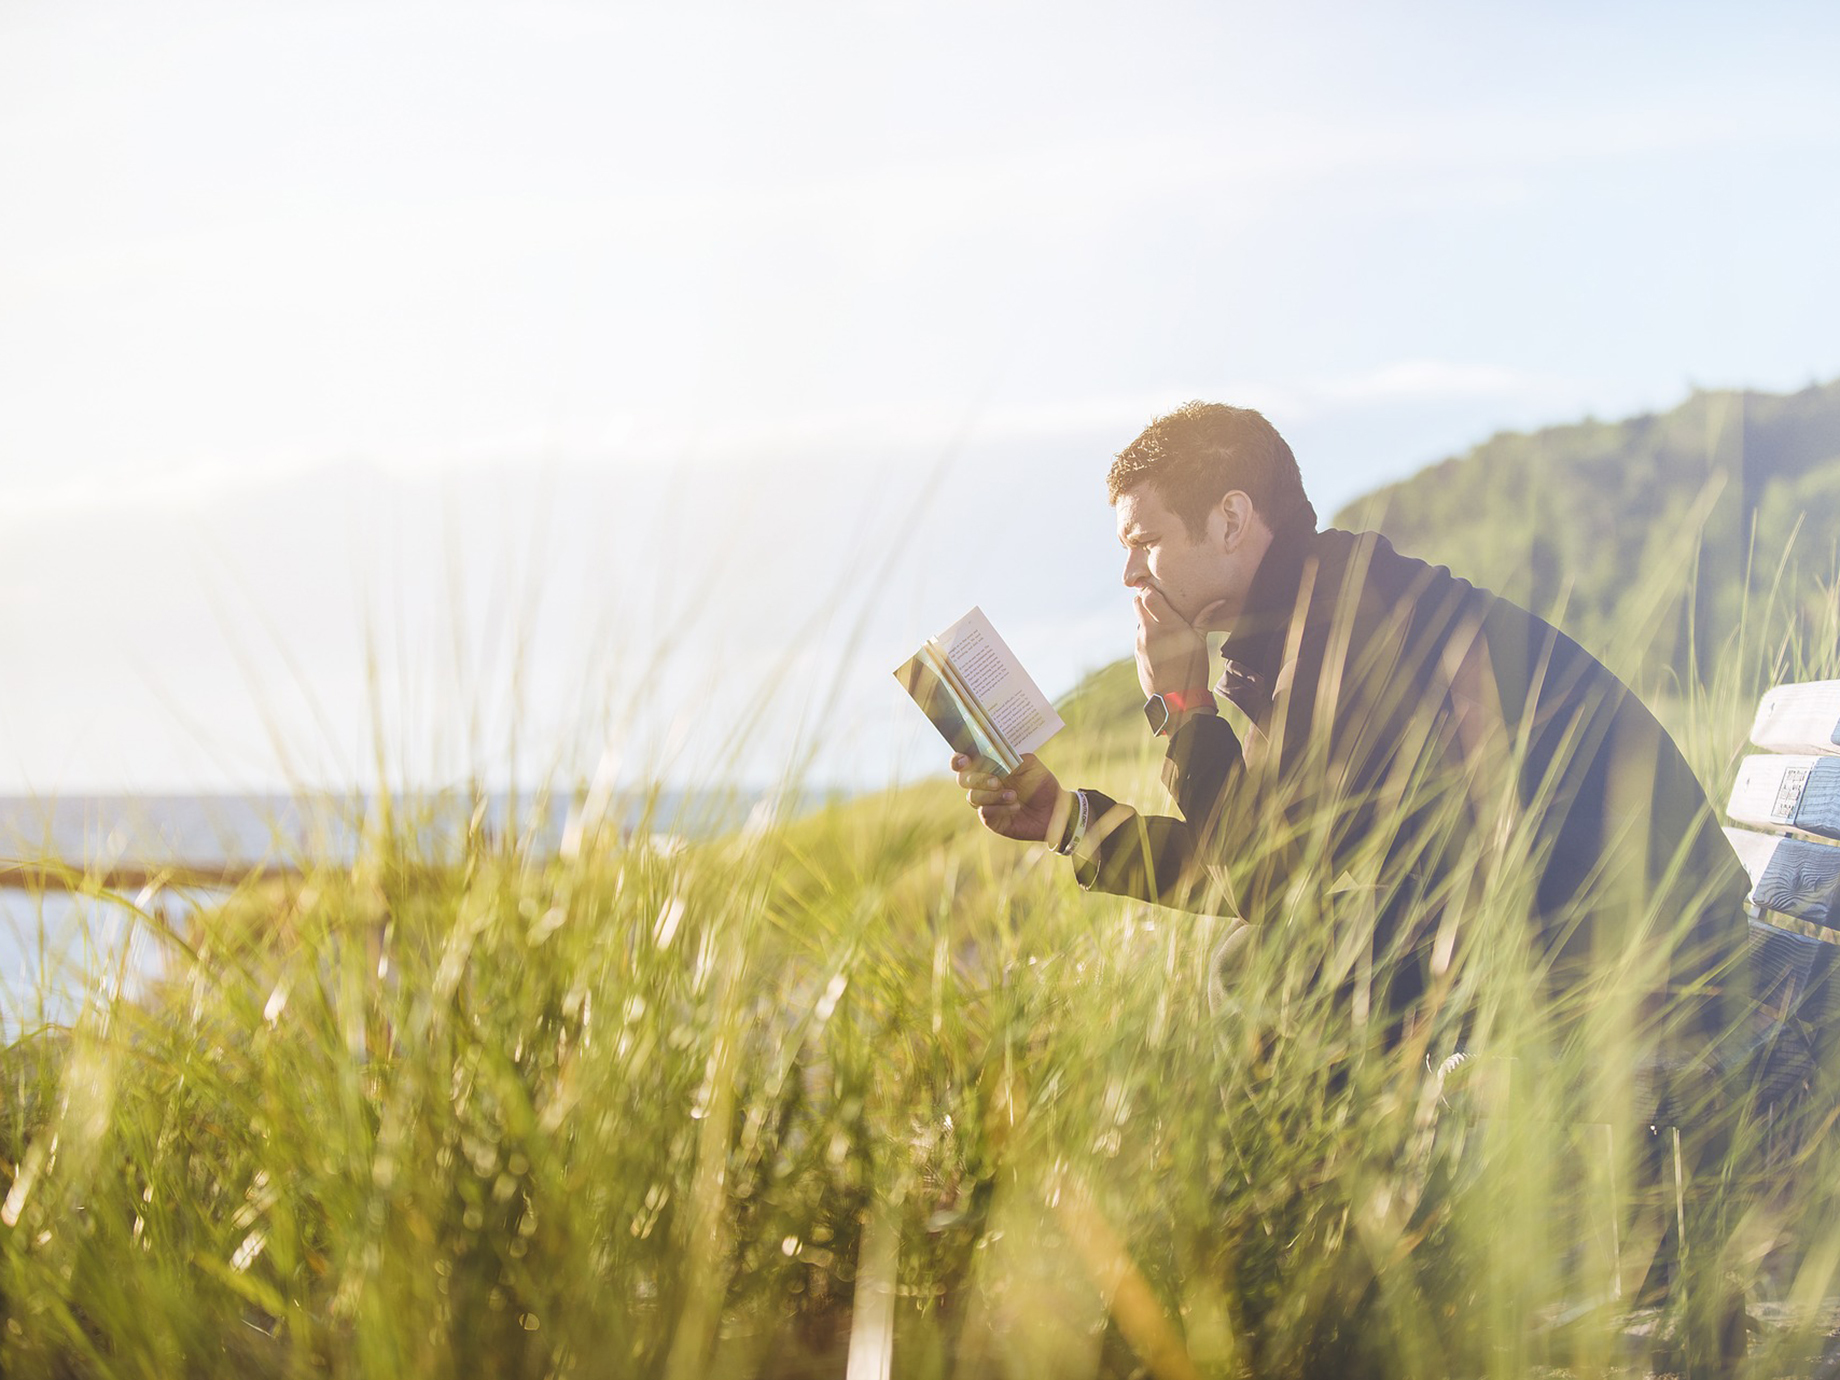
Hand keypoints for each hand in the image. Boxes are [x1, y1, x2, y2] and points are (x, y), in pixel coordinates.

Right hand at [951, 753, 1067, 843]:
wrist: (1055, 809)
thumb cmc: (1041, 784)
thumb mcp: (1030, 764)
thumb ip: (1011, 756)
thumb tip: (993, 756)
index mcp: (988, 767)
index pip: (964, 762)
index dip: (958, 760)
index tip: (965, 760)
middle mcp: (982, 785)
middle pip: (963, 780)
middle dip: (977, 779)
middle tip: (997, 781)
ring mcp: (985, 803)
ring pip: (973, 797)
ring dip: (992, 795)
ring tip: (1014, 796)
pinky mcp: (991, 820)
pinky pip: (984, 813)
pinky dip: (999, 808)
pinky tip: (1015, 807)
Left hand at [1133, 590, 1227, 699]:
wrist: (1176, 700)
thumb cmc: (1193, 669)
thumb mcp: (1201, 642)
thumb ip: (1204, 618)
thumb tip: (1219, 601)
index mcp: (1166, 624)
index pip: (1147, 596)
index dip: (1150, 589)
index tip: (1158, 587)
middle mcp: (1149, 631)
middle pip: (1137, 604)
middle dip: (1146, 600)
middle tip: (1160, 602)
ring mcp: (1140, 643)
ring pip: (1139, 621)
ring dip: (1148, 618)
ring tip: (1164, 624)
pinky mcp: (1137, 654)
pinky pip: (1140, 637)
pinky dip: (1148, 634)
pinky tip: (1161, 642)